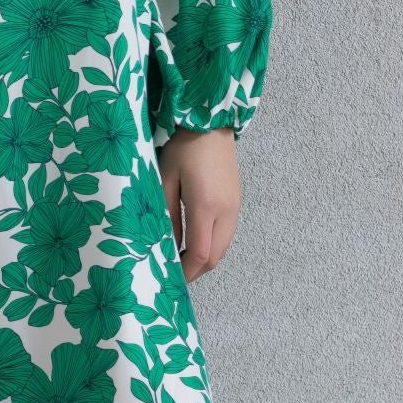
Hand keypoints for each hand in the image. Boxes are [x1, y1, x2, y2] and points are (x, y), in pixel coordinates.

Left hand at [158, 126, 239, 282]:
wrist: (211, 124)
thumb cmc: (184, 147)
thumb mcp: (166, 180)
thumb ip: (167, 215)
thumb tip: (167, 245)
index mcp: (205, 206)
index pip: (200, 254)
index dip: (186, 272)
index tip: (171, 279)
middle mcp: (226, 212)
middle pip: (216, 257)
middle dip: (196, 270)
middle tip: (175, 273)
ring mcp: (235, 208)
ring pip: (223, 248)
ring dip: (205, 259)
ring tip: (182, 258)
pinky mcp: (236, 203)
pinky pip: (226, 235)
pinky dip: (213, 246)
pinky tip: (195, 241)